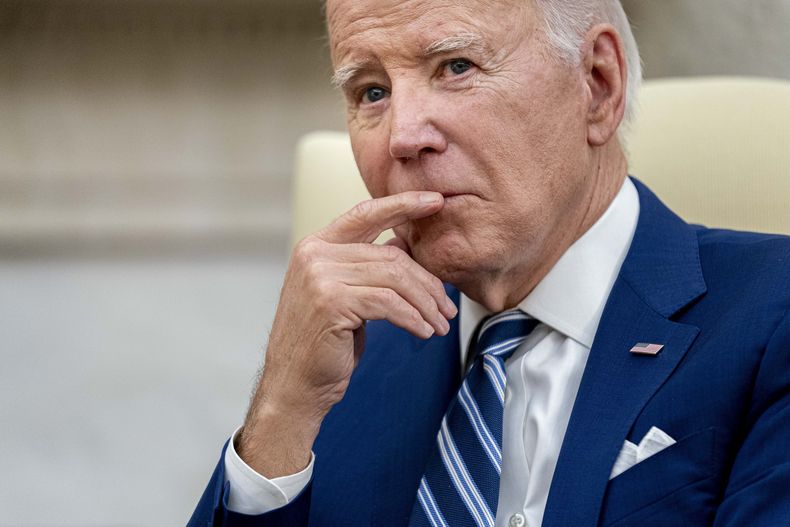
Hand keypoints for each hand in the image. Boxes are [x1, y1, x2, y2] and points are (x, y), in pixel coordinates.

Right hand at [237, 191, 457, 477]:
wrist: (294, 385)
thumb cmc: (322, 344)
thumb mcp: (344, 294)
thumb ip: (367, 266)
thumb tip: (403, 242)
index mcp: (316, 245)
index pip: (366, 214)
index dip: (403, 204)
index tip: (436, 201)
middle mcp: (315, 254)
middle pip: (391, 255)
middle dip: (427, 282)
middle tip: (447, 307)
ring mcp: (320, 276)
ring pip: (395, 278)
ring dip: (425, 304)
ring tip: (439, 324)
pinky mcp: (332, 302)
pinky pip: (389, 304)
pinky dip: (413, 319)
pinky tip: (424, 332)